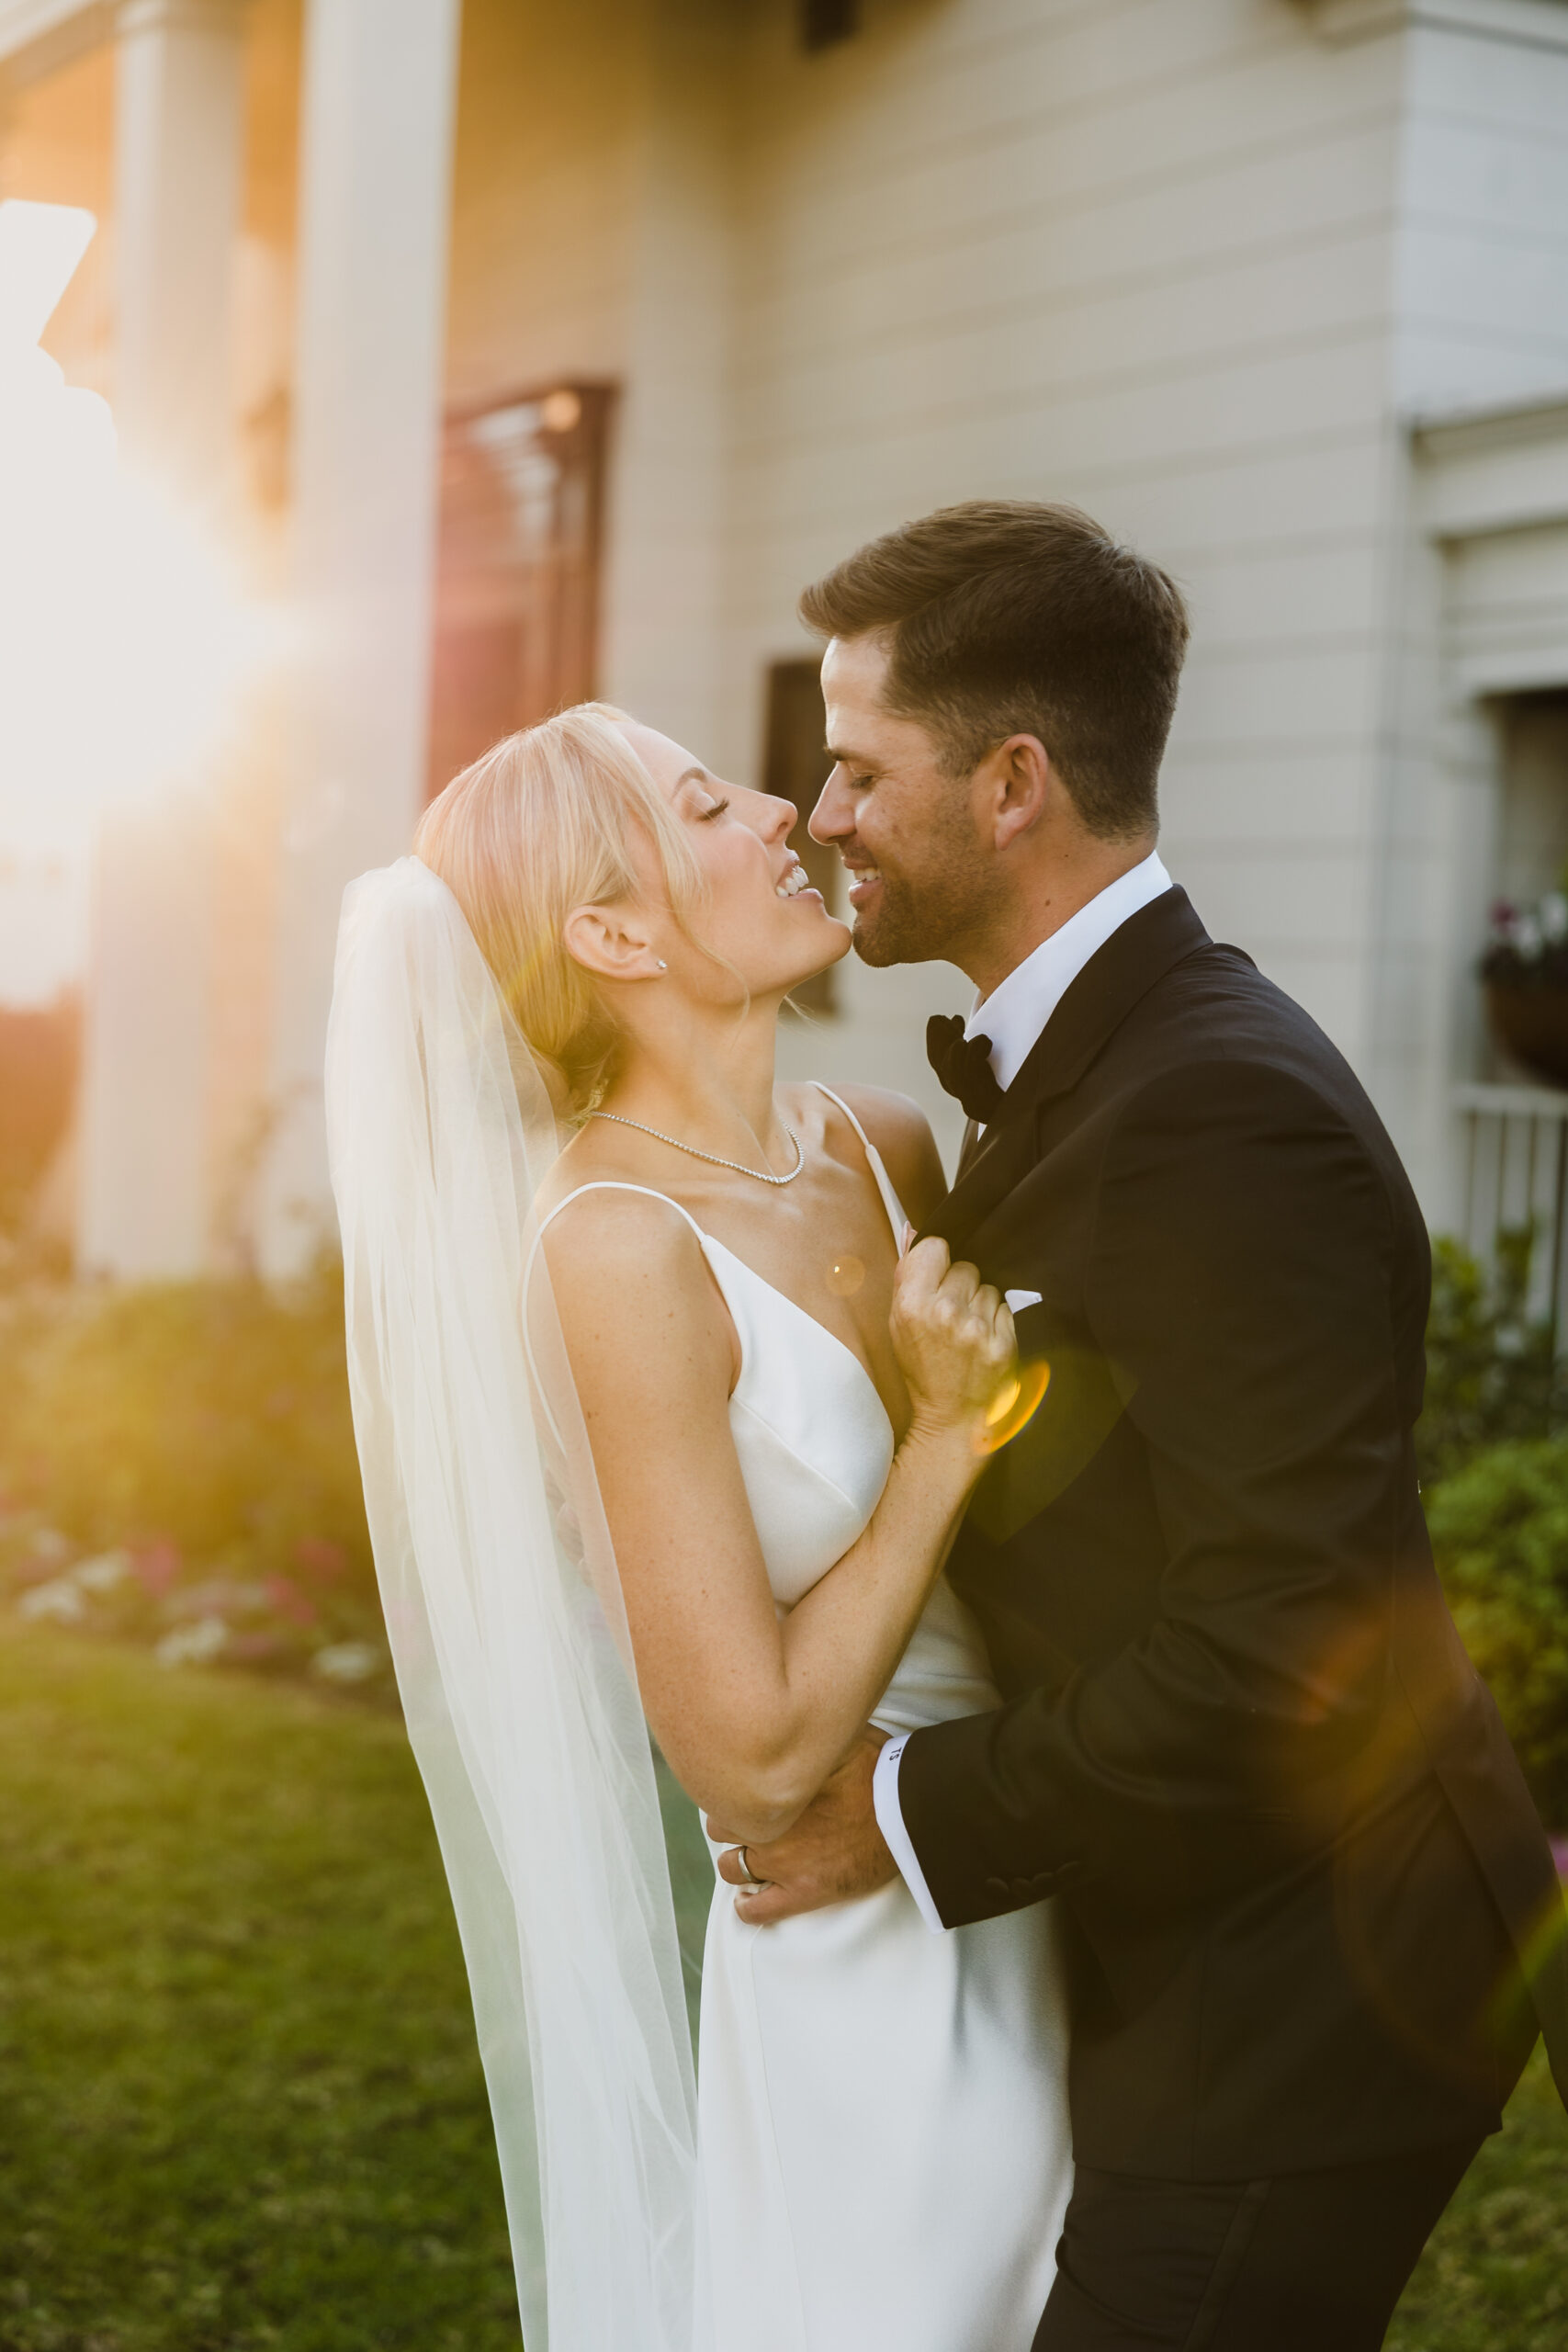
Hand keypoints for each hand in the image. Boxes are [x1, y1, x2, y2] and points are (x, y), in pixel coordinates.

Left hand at [709, 1728, 895, 1924]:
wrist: (908, 1814)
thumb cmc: (879, 1770)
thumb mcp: (840, 1734)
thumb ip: (809, 1733)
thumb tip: (800, 1709)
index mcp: (772, 1788)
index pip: (725, 1789)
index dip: (732, 1789)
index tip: (744, 1789)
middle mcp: (768, 1827)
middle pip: (721, 1828)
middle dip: (733, 1822)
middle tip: (750, 1820)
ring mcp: (783, 1864)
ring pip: (731, 1868)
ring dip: (738, 1861)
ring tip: (751, 1856)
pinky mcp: (803, 1893)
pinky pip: (756, 1911)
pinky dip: (748, 1907)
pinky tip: (749, 1899)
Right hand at [891, 1236, 1015, 1440]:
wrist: (951, 1417)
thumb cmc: (922, 1369)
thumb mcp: (897, 1324)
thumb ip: (906, 1276)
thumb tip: (913, 1231)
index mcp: (913, 1306)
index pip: (935, 1247)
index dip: (936, 1261)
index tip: (936, 1278)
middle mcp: (946, 1313)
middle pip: (966, 1266)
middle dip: (959, 1284)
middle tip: (951, 1313)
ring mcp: (978, 1329)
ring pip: (988, 1287)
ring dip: (980, 1303)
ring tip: (968, 1329)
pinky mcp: (1005, 1343)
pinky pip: (1005, 1308)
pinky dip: (996, 1320)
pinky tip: (983, 1339)